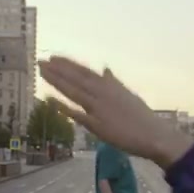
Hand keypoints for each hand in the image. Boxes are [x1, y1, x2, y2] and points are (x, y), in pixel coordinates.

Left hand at [39, 58, 193, 168]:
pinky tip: (50, 100)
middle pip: (76, 78)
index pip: (84, 71)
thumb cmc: (142, 117)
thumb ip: (113, 82)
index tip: (54, 57)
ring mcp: (99, 108)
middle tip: (40, 61)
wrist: (154, 134)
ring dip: (57, 81)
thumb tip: (105, 69)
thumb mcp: (127, 94)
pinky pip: (77, 114)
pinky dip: (63, 107)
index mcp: (109, 85)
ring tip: (42, 72)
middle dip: (57, 69)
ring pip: (74, 91)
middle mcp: (102, 93)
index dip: (68, 64)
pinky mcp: (97, 125)